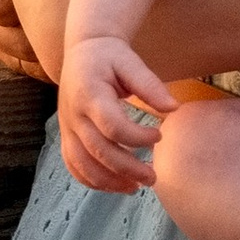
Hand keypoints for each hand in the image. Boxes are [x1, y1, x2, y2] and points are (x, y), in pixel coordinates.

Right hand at [57, 37, 172, 192]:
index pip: (112, 125)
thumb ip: (150, 85)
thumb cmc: (109, 56)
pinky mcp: (66, 135)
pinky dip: (91, 180)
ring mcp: (67, 127)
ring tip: (136, 187)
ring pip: (82, 163)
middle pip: (98, 150)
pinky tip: (114, 185)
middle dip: (127, 168)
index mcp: (89, 93)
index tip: (159, 136)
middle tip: (153, 177)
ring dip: (108, 181)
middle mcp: (74, 114)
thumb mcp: (130, 62)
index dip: (136, 137)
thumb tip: (173, 108)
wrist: (83, 51)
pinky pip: (73, 164)